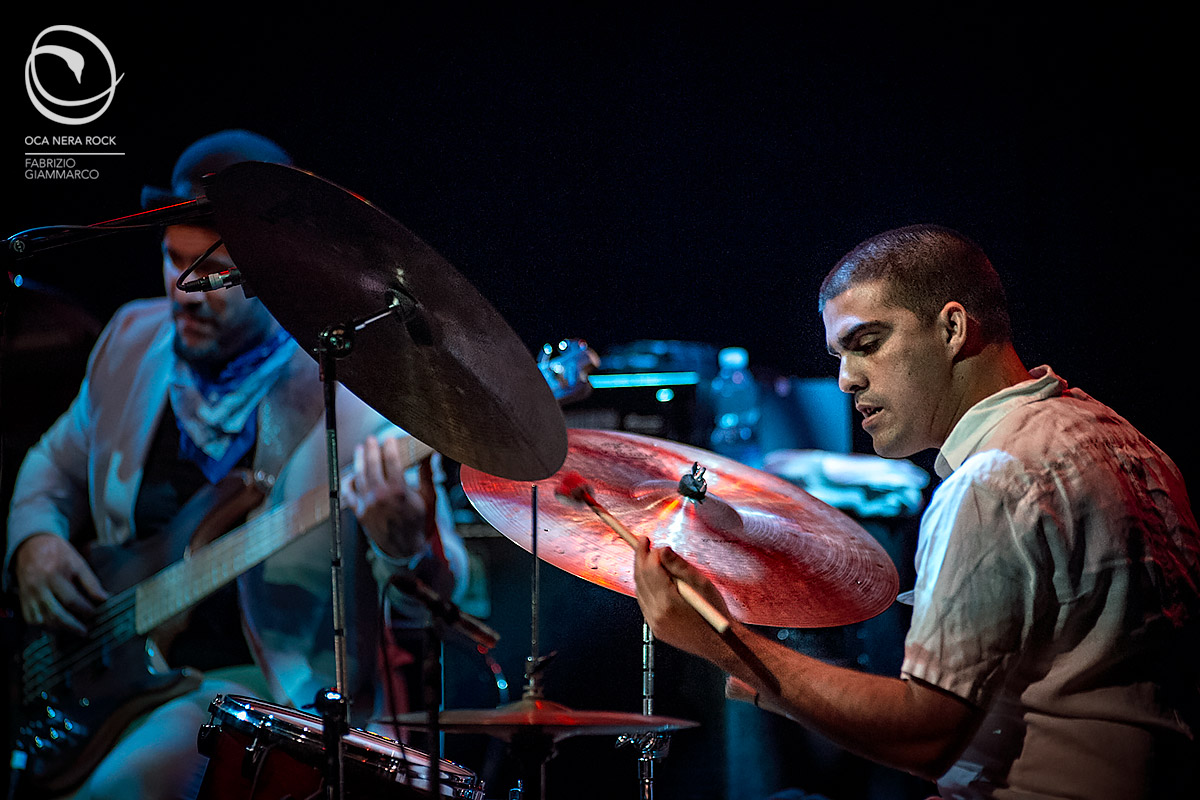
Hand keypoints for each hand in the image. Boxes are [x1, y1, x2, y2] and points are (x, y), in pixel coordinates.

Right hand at [14, 533, 108, 634]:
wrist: (33, 547)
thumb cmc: (59, 555)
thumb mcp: (78, 562)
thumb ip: (91, 581)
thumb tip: (104, 598)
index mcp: (53, 574)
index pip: (71, 599)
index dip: (85, 609)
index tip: (96, 614)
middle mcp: (38, 587)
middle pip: (55, 613)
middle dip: (72, 625)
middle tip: (85, 631)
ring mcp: (29, 595)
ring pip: (43, 619)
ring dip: (60, 628)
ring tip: (74, 630)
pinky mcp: (23, 601)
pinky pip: (33, 619)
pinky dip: (46, 626)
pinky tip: (59, 627)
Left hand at [343, 435, 427, 558]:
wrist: (405, 546)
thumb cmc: (418, 520)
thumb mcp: (428, 497)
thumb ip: (428, 474)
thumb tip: (432, 454)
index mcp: (400, 491)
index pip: (392, 461)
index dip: (389, 447)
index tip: (389, 438)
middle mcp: (381, 497)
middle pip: (372, 465)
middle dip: (371, 449)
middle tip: (371, 439)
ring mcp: (368, 505)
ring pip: (359, 476)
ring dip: (359, 461)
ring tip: (360, 450)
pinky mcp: (360, 513)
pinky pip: (349, 494)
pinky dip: (348, 482)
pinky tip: (351, 474)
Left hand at [633, 535, 732, 661]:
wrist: (719, 643)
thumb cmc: (715, 613)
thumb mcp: (702, 584)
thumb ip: (680, 566)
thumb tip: (662, 550)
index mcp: (668, 601)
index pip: (649, 569)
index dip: (647, 552)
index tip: (648, 541)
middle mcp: (657, 613)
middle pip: (640, 579)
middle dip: (640, 558)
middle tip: (643, 544)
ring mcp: (654, 623)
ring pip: (639, 591)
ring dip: (641, 573)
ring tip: (647, 559)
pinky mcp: (656, 628)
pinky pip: (644, 604)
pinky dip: (645, 589)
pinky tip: (651, 581)